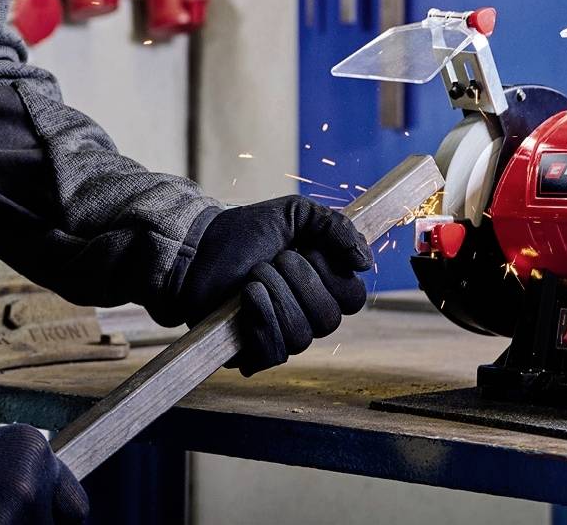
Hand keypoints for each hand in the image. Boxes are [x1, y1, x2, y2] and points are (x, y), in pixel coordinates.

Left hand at [178, 196, 373, 374]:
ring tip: (254, 275)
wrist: (201, 246)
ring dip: (275, 296)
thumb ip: (335, 227)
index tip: (309, 249)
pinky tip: (247, 299)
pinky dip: (262, 321)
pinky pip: (274, 353)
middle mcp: (308, 316)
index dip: (334, 275)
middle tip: (274, 259)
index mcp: (324, 285)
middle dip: (299, 281)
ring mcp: (282, 336)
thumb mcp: (296, 214)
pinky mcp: (253, 352)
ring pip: (301, 336)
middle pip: (329, 319)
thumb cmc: (248, 232)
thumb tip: (365, 260)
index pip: (353, 298)